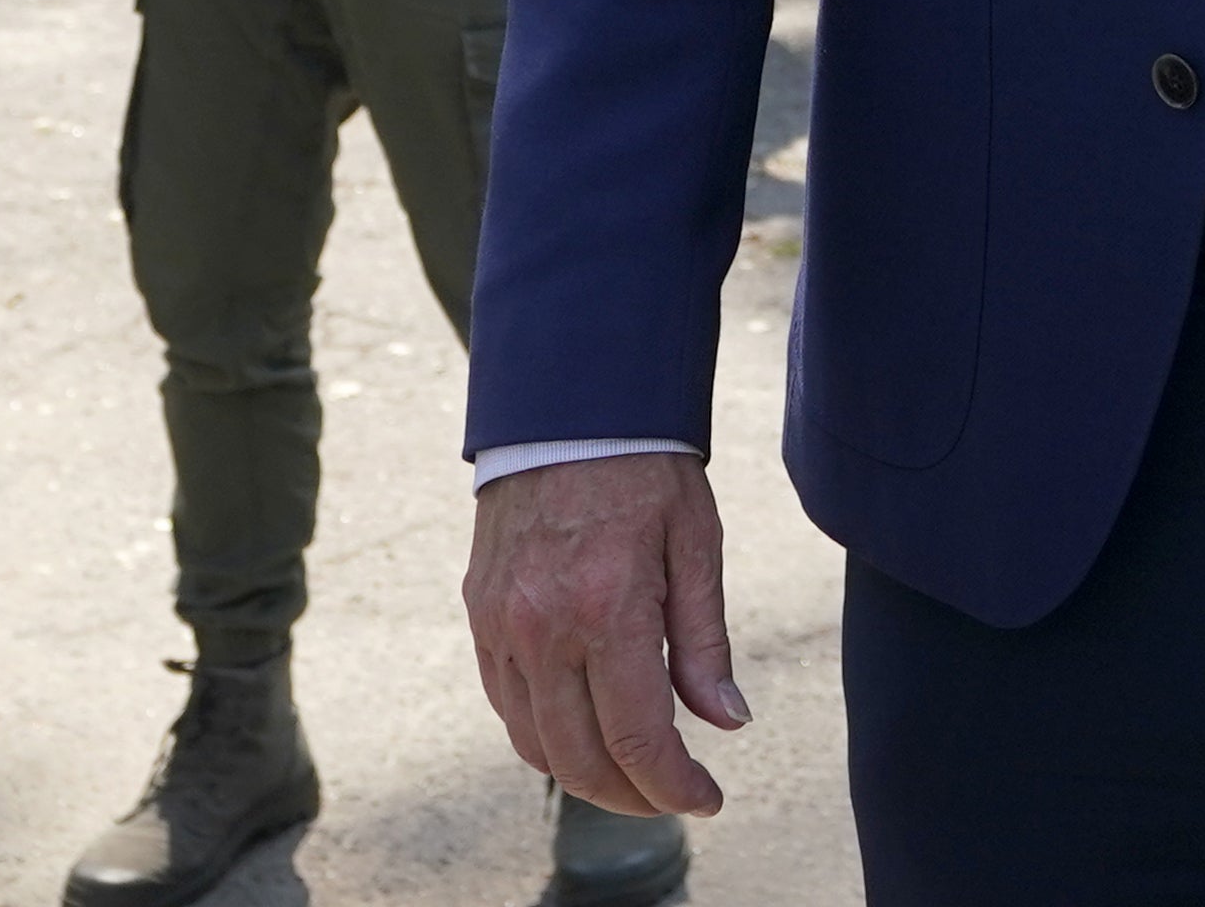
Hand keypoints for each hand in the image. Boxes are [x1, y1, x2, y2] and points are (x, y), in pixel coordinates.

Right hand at [466, 451, 745, 819]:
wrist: (567, 407)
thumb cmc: (644, 469)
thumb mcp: (696, 544)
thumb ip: (704, 642)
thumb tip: (725, 721)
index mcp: (607, 609)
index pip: (637, 740)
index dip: (675, 787)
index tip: (706, 798)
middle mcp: (542, 628)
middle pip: (580, 760)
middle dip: (633, 796)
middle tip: (673, 794)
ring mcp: (501, 625)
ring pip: (535, 744)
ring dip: (586, 775)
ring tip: (632, 772)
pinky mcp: (479, 615)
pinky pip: (507, 704)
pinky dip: (544, 735)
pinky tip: (583, 727)